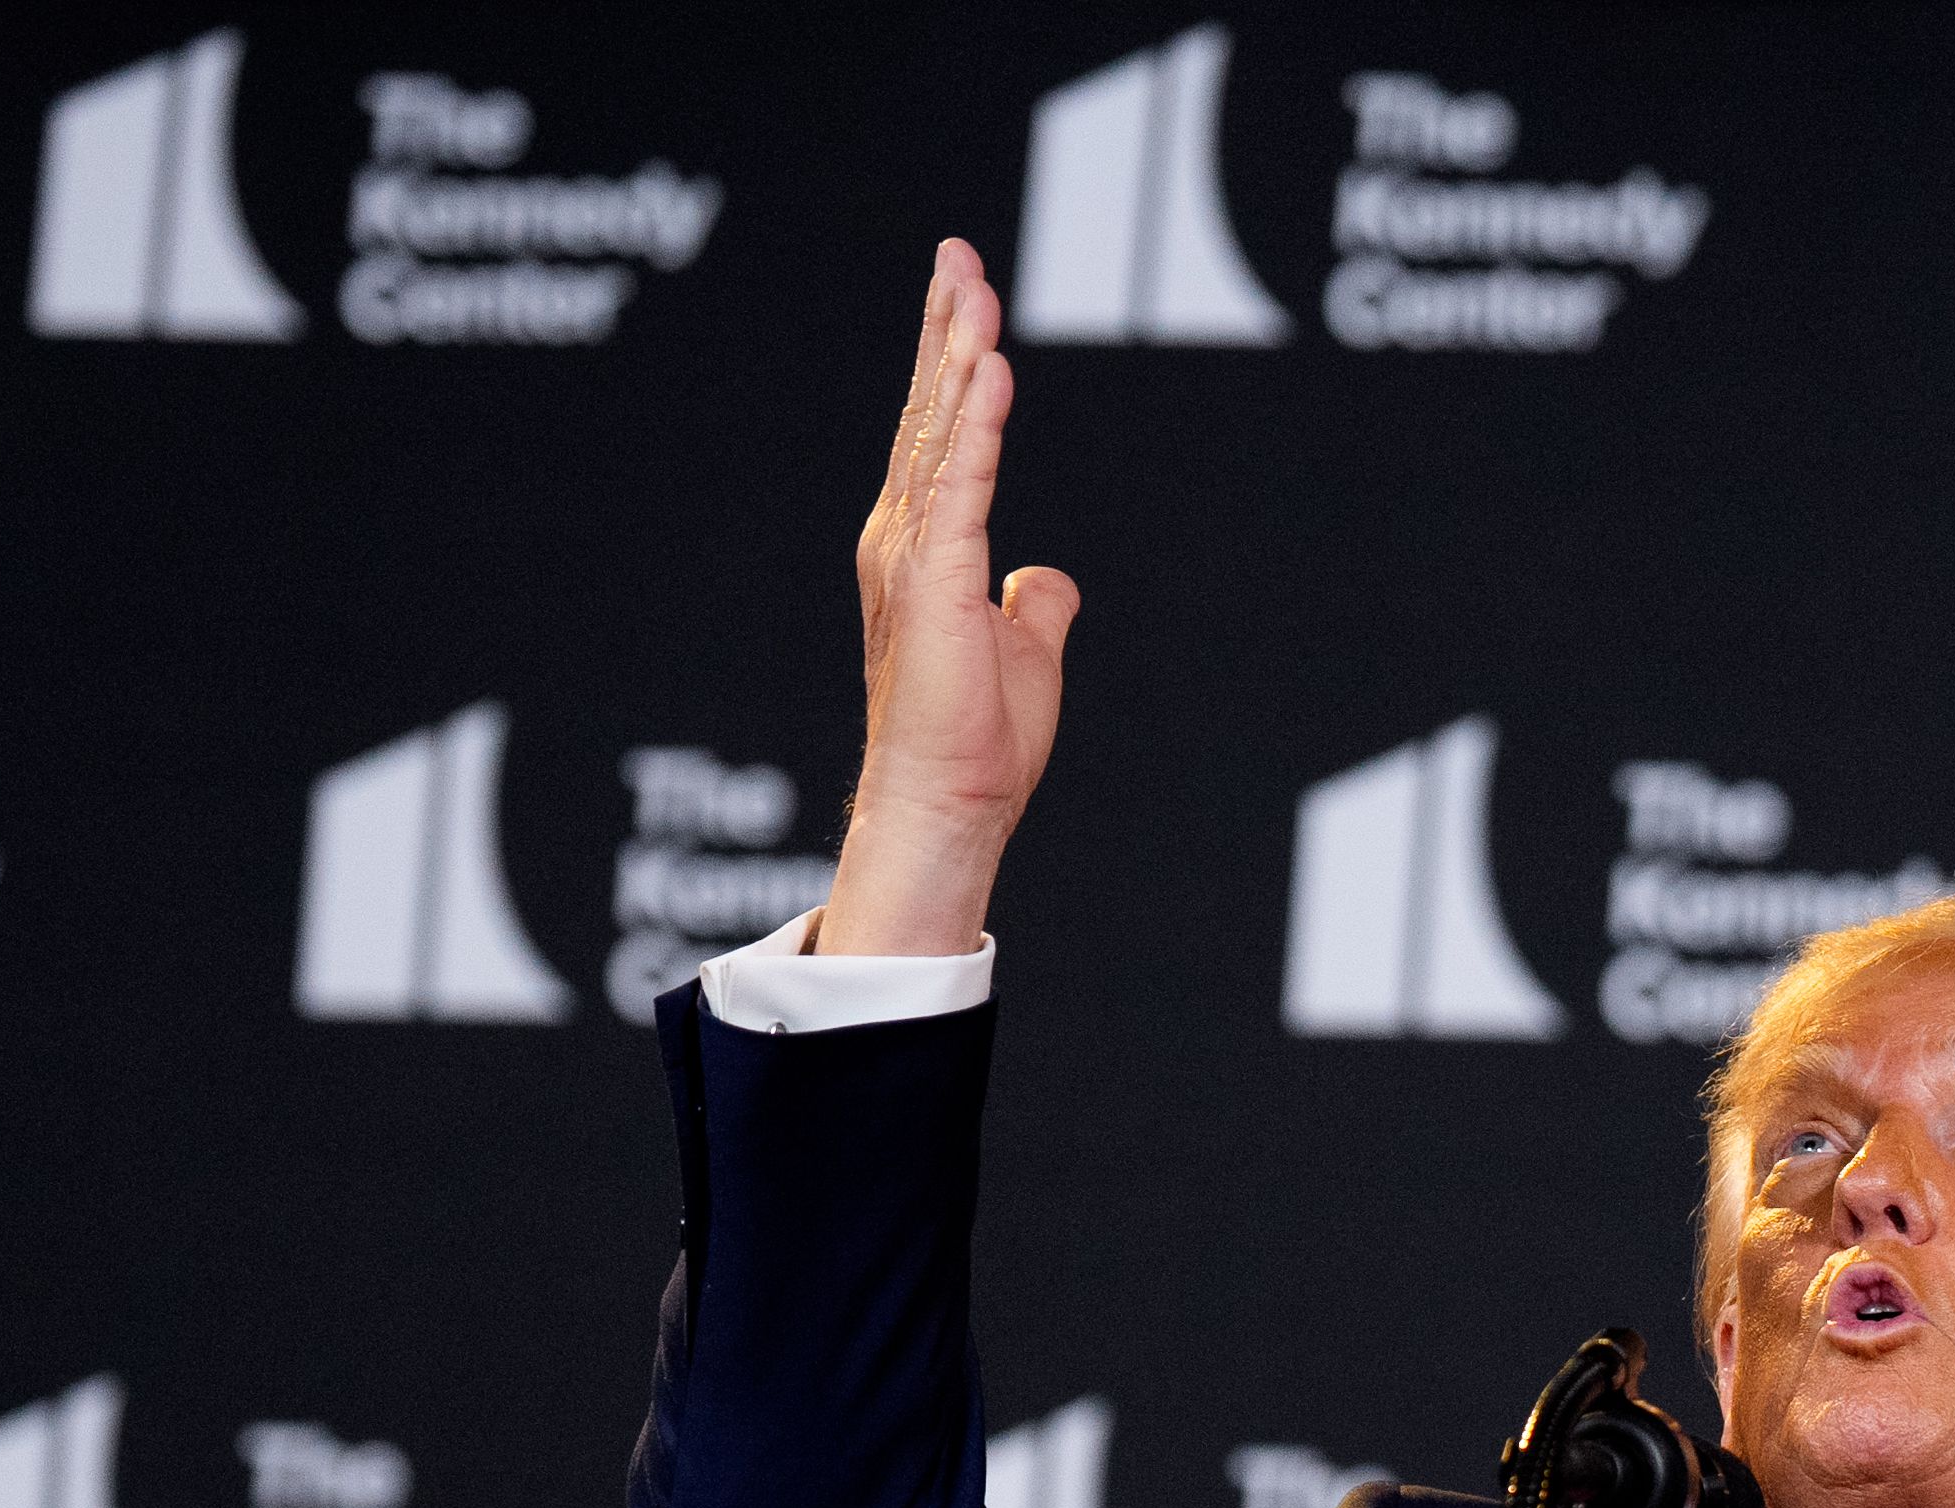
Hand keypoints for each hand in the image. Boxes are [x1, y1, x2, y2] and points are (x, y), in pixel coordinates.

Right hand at [819, 237, 1080, 957]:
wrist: (950, 804)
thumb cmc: (978, 742)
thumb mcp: (1025, 650)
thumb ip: (1035, 604)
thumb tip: (1049, 579)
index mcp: (923, 546)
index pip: (940, 434)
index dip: (951, 358)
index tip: (962, 290)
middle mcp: (905, 537)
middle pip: (931, 415)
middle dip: (947, 330)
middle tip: (959, 255)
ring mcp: (915, 557)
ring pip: (942, 437)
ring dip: (960, 360)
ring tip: (974, 292)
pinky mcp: (938, 583)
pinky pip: (964, 487)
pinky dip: (979, 428)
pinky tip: (991, 372)